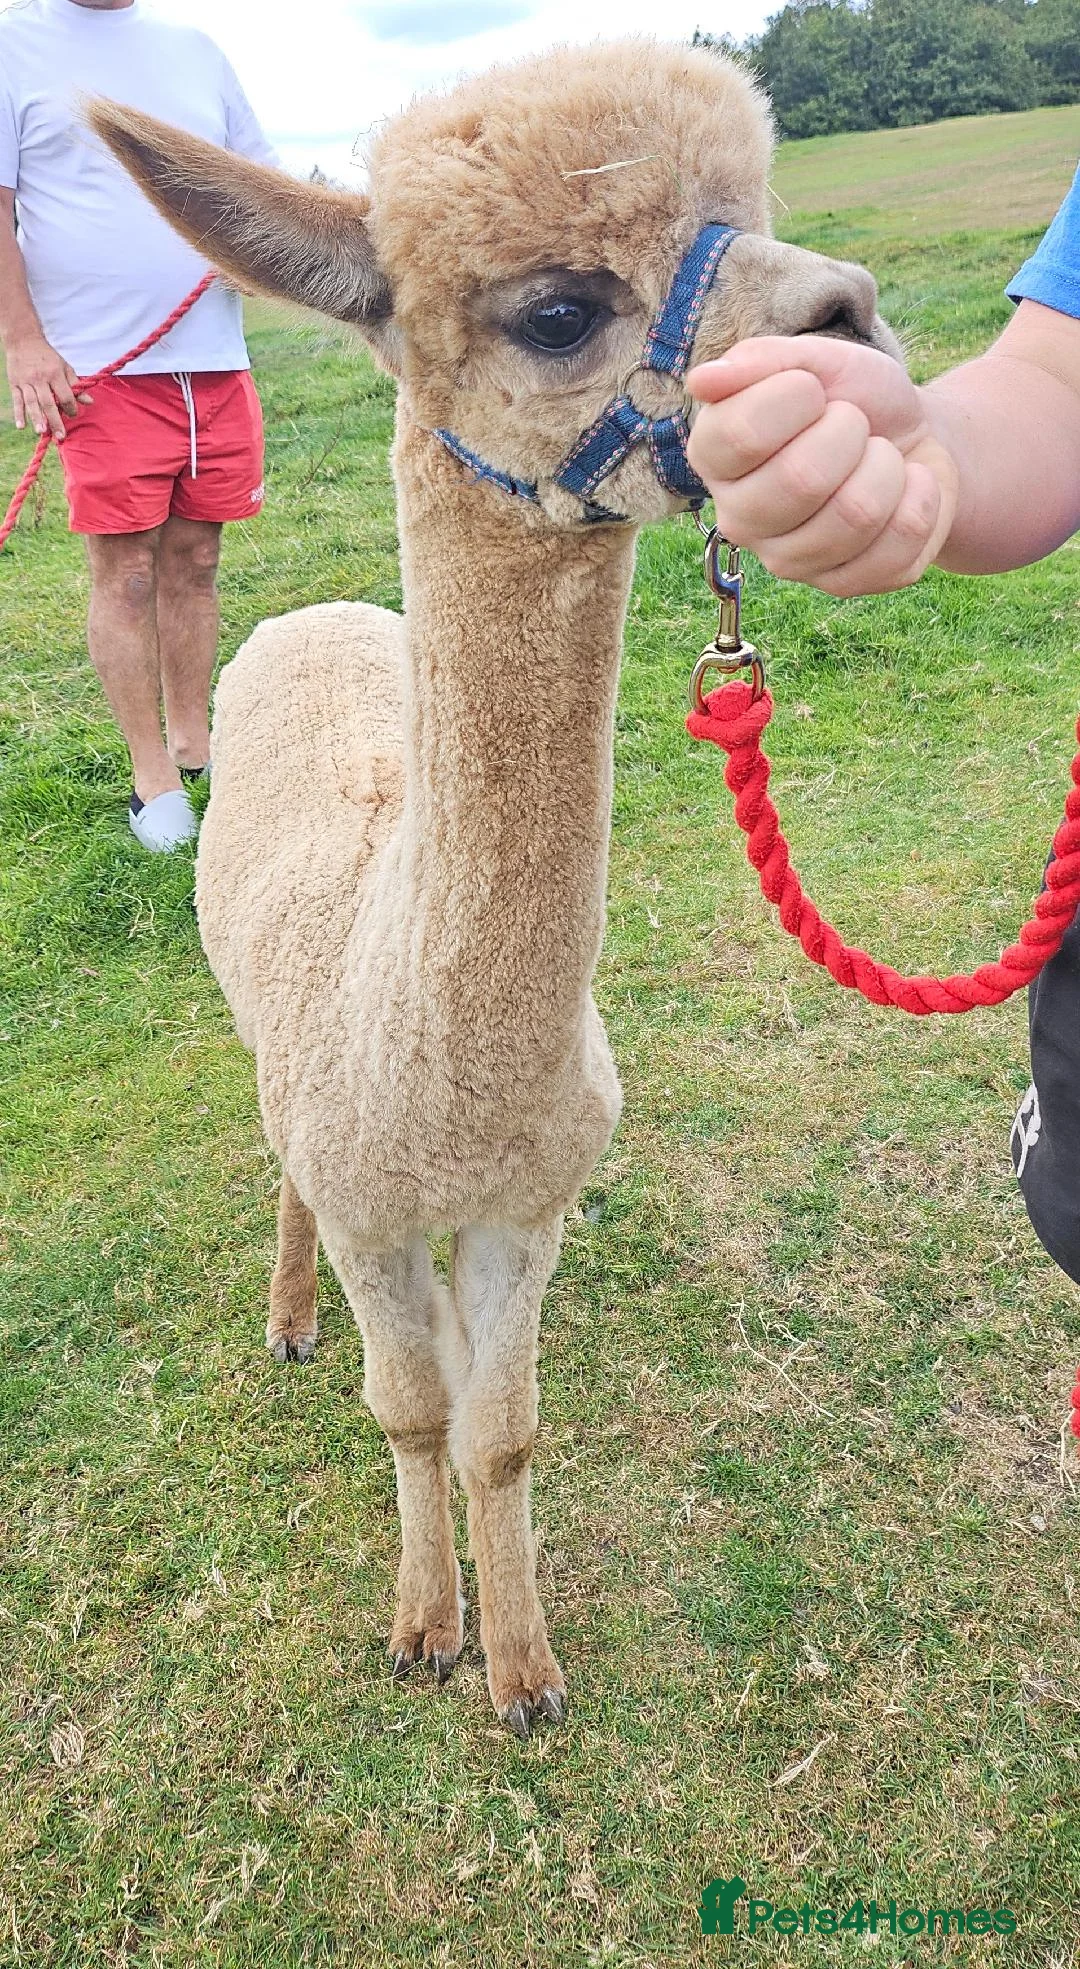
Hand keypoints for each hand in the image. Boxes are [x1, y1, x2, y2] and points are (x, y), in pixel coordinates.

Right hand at [6, 334, 90, 439]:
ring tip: (42, 431)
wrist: (23, 340)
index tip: (73, 414)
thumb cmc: (47, 357)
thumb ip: (76, 386)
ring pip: (32, 402)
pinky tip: (21, 426)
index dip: (70, 407)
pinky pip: (17, 400)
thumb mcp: (64, 367)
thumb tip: (90, 402)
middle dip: (55, 420)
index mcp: (54, 374)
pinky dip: (18, 413)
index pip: (65, 395)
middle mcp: (40, 378)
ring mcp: (26, 381)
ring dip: (36, 418)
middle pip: (48, 402)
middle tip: (60, 436)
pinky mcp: (15, 383)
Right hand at [687, 336, 959, 596]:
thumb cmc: (854, 397)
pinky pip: (895, 546)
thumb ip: (760, 362)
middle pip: (801, 480)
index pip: (742, 435)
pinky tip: (906, 489)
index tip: (812, 388)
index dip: (796, 396)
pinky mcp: (842, 585)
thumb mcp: (815, 361)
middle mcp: (739, 517)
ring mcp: (788, 561)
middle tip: (853, 424)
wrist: (914, 438)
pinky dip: (919, 500)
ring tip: (880, 457)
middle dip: (850, 432)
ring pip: (855, 514)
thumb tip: (702, 381)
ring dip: (887, 467)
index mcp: (715, 457)